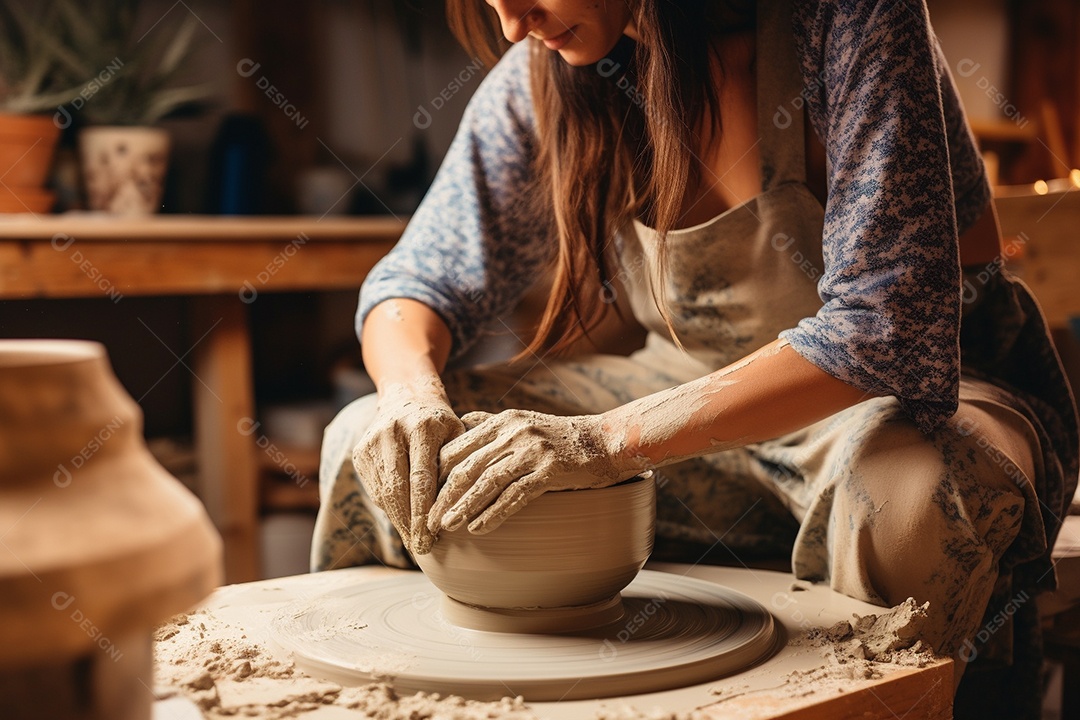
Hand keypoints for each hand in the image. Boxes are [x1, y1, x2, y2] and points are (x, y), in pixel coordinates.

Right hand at [351, 377, 463, 554]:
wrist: (408, 398)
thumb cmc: (442, 425)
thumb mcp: (458, 436)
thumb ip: (459, 465)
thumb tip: (463, 509)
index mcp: (422, 426)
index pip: (421, 478)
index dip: (425, 511)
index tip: (433, 537)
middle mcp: (392, 431)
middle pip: (397, 488)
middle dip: (409, 523)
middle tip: (422, 549)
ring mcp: (372, 441)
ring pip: (382, 491)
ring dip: (397, 520)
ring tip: (414, 542)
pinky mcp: (360, 451)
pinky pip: (374, 488)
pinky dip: (388, 508)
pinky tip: (402, 522)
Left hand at [428, 409, 643, 535]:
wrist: (605, 441)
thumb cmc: (561, 438)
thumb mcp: (523, 422)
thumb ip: (491, 423)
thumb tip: (461, 421)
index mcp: (502, 421)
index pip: (457, 448)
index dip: (435, 474)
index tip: (421, 498)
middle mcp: (513, 432)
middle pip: (467, 466)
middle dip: (443, 496)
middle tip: (427, 520)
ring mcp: (532, 449)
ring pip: (487, 481)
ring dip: (463, 507)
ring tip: (446, 527)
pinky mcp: (550, 469)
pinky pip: (515, 494)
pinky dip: (494, 513)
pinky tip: (479, 529)